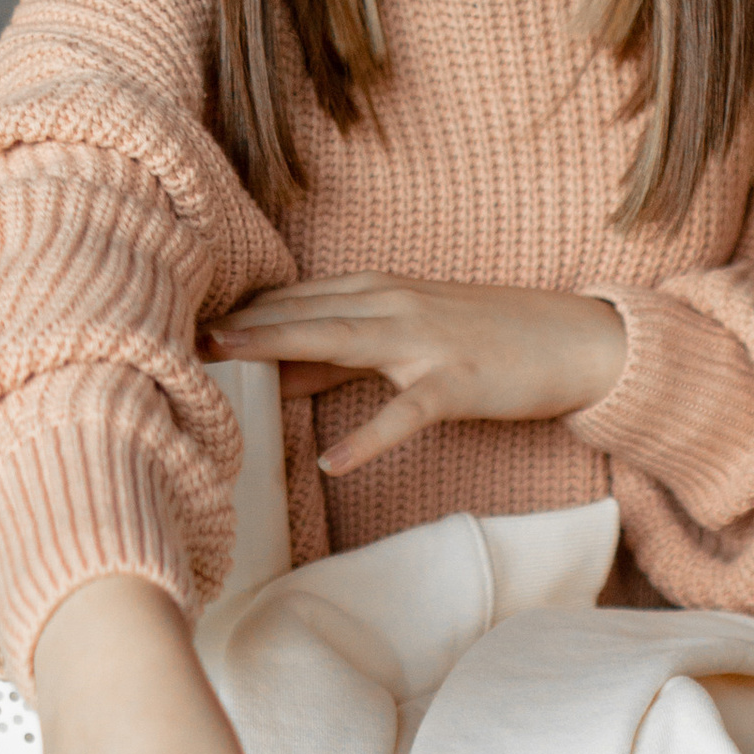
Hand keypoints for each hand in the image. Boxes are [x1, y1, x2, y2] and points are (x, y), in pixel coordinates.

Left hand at [205, 273, 624, 478]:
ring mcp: (425, 342)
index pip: (295, 297)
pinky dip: (368, 437)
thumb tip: (273, 374)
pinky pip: (404, 413)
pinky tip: (333, 462)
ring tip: (227, 362)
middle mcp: (395, 305)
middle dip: (241, 323)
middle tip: (180, 334)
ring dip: (281, 347)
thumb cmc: (487, 340)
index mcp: (380, 292)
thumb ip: (340, 353)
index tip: (182, 322)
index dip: (240, 311)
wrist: (573, 339)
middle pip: (304, 311)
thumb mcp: (406, 337)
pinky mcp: (456, 382)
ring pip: (341, 339)